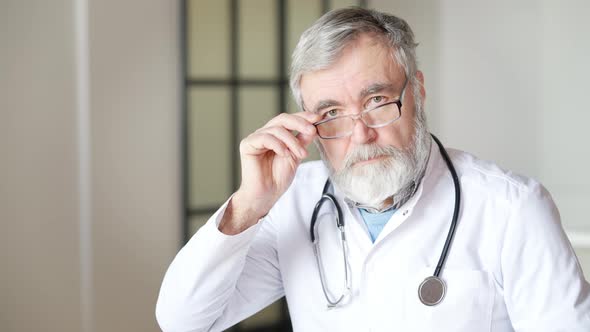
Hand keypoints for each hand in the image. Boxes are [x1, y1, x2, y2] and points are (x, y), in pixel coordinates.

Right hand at [219, 111, 319, 233]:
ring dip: (292, 141)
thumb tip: (313, 127)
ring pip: (276, 129)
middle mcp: (265, 134)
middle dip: (300, 123)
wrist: (266, 195)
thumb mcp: (296, 156)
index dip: (303, 116)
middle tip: (312, 130)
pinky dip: (278, 145)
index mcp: (276, 135)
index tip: (318, 117)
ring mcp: (256, 138)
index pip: (289, 120)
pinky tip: (284, 154)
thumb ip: (302, 141)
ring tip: (300, 154)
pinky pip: (265, 137)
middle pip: (282, 119)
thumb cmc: (278, 178)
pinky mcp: (248, 144)